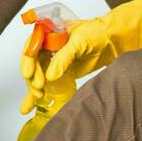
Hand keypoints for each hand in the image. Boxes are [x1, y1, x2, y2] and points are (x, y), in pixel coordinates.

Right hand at [20, 0, 141, 100]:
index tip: (29, 74)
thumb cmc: (98, 33)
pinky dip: (39, 97)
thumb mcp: (80, 41)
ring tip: (37, 97)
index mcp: (49, 34)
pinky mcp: (62, 74)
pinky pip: (47, 85)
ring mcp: (54, 61)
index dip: (28, 60)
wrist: (114, 40)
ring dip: (34, 88)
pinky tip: (29, 107)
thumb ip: (64, 57)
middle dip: (32, 77)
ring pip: (37, 76)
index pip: (31, 47)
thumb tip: (50, 75)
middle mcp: (48, 47)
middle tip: (39, 87)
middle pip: (32, 63)